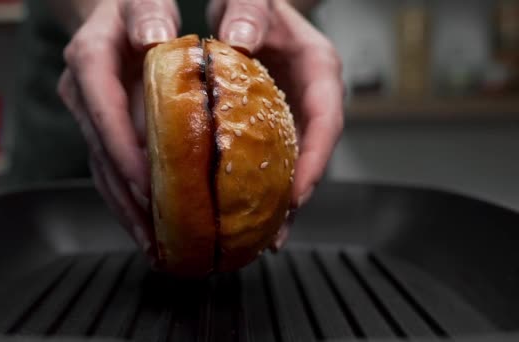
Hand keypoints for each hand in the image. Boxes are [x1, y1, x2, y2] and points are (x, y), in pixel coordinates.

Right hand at [56, 0, 179, 263]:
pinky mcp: (103, 134)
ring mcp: (90, 117)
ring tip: (155, 246)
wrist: (122, 16)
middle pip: (100, 151)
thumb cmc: (139, 8)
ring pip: (103, 170)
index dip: (120, 146)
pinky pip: (112, 172)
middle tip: (155, 232)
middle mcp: (83, 93)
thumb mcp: (143, 0)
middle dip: (126, 194)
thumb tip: (155, 37)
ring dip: (128, 211)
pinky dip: (130, 203)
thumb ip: (148, 12)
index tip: (145, 180)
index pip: (100, 106)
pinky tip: (150, 230)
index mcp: (89, 59)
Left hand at [208, 0, 344, 250]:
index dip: (315, 160)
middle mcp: (310, 100)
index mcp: (319, 71)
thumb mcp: (252, 0)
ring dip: (279, 205)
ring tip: (261, 239)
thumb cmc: (253, 4)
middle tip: (276, 232)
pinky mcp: (273, 128)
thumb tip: (240, 38)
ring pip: (292, 166)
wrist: (244, 9)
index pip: (326, 120)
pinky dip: (260, 190)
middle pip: (313, 156)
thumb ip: (250, 11)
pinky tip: (243, 216)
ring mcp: (292, 117)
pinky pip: (271, 162)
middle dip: (296, 196)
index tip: (298, 191)